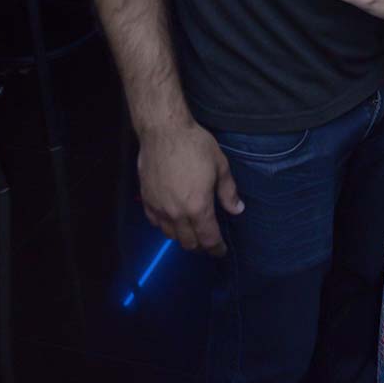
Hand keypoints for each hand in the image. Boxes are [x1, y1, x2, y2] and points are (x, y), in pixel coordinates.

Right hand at [137, 121, 243, 256]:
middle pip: (189, 242)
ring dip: (183, 236)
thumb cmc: (195, 145)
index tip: (220, 251)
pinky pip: (155, 223)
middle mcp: (177, 213)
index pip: (208, 239)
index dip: (216, 248)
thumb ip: (228, 191)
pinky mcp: (146, 200)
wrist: (164, 131)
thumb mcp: (220, 165)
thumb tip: (237, 209)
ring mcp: (159, 208)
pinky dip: (166, 225)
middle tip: (208, 239)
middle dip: (201, 245)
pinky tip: (172, 218)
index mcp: (198, 207)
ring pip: (171, 235)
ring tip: (191, 229)